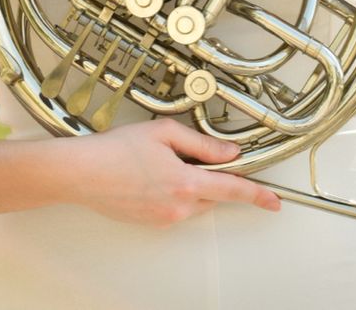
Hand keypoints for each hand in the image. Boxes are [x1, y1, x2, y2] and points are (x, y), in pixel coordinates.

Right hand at [64, 119, 280, 225]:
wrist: (81, 172)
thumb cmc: (116, 149)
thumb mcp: (164, 133)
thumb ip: (202, 144)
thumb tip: (230, 153)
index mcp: (185, 183)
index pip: (232, 189)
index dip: (256, 194)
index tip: (273, 200)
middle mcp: (178, 207)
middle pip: (212, 194)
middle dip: (210, 175)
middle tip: (186, 153)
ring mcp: (164, 218)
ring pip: (194, 201)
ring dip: (190, 183)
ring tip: (160, 161)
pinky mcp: (152, 223)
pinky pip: (176, 208)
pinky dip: (174, 191)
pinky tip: (151, 174)